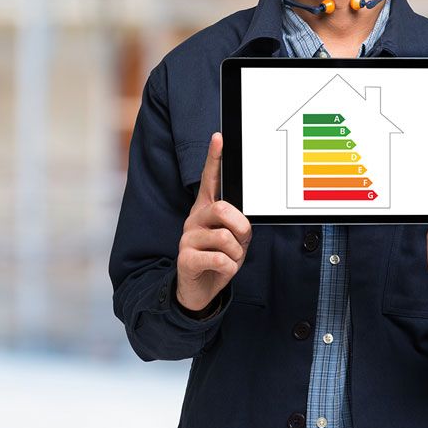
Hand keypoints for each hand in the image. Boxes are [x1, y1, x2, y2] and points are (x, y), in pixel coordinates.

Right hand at [175, 132, 251, 312]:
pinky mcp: (185, 259)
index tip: (219, 138)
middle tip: (242, 241)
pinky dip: (228, 268)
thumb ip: (237, 222)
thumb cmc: (220, 258)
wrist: (200, 290)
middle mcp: (194, 219)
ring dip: (237, 253)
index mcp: (206, 209)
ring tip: (230, 259)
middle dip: (241, 227)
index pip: (210, 179)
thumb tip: (242, 216)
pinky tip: (220, 270)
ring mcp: (187, 238)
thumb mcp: (235, 238)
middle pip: (222, 209)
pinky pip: (219, 259)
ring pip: (225, 238)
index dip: (214, 158)